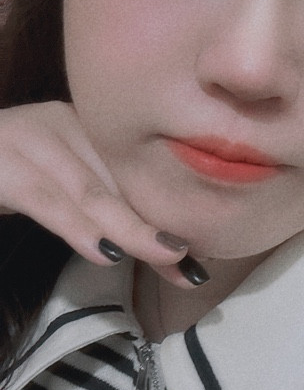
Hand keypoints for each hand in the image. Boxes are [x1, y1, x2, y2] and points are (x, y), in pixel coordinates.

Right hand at [0, 101, 206, 287]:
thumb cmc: (16, 172)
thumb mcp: (65, 182)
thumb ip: (105, 202)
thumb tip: (162, 244)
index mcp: (90, 126)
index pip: (139, 173)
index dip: (170, 213)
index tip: (198, 254)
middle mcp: (67, 122)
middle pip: (123, 182)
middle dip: (158, 228)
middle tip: (193, 267)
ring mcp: (31, 136)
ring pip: (91, 190)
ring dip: (131, 229)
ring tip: (167, 257)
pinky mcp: (1, 163)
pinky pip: (45, 198)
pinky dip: (77, 226)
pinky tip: (105, 251)